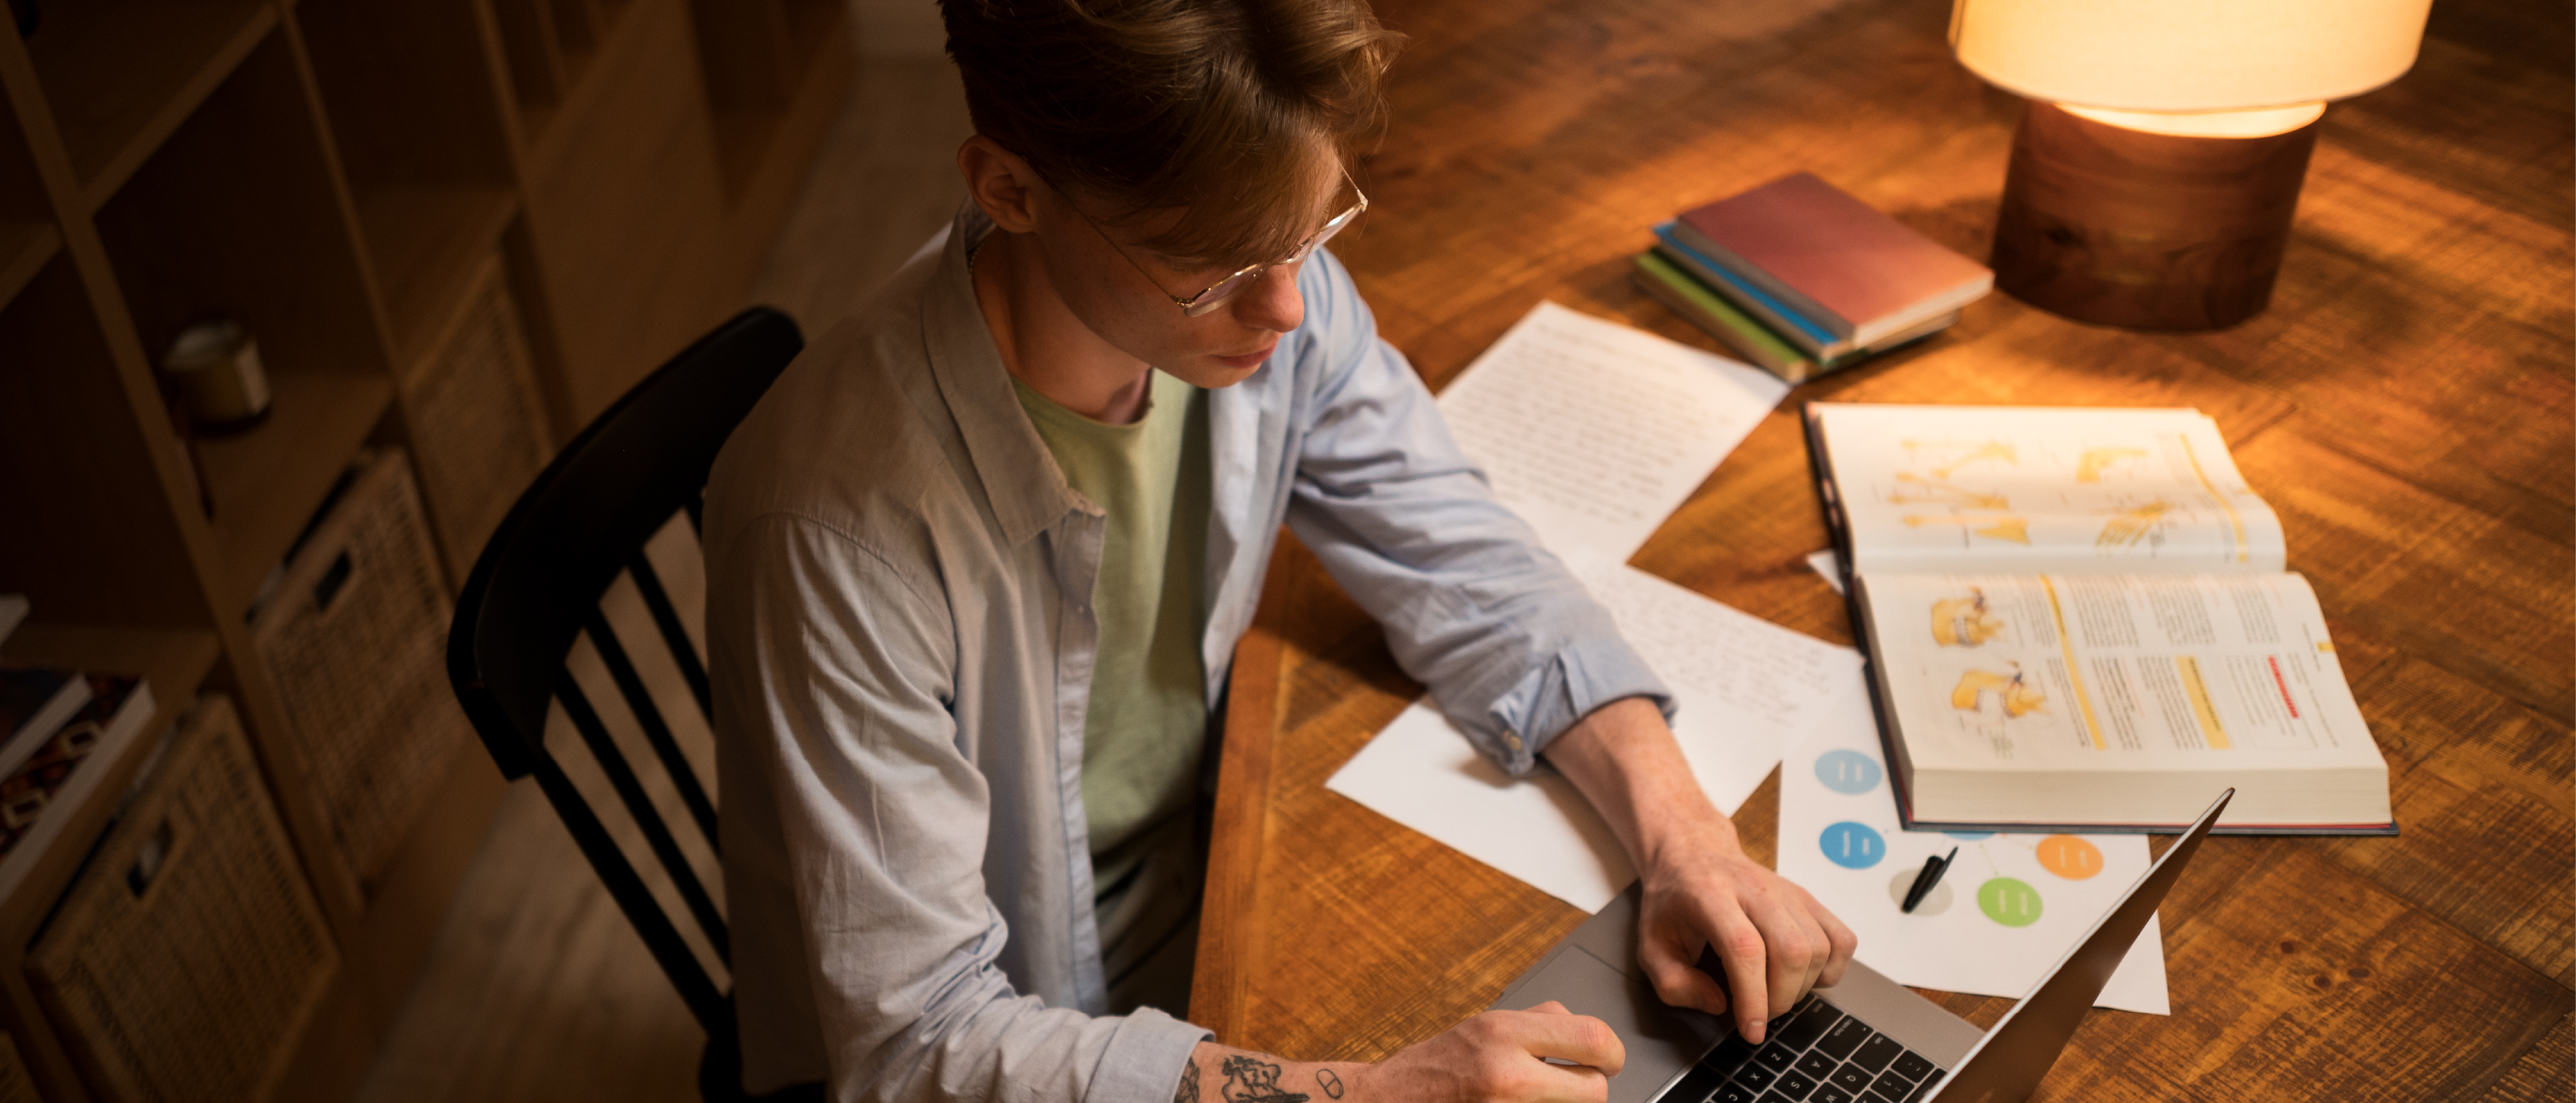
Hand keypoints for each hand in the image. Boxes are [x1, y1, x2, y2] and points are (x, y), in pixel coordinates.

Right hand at [1347, 1002, 1624, 1102]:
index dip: (1612, 1052)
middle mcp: (1507, 1074)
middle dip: (1592, 1089)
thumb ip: (1535, 1023)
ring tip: (1541, 1096)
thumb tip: (1583, 1032)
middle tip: (1579, 1085)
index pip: (1593, 1037)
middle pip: (1595, 1090)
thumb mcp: (1483, 1026)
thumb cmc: (1433, 1067)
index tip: (1608, 1058)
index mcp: (1503, 1033)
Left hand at [1633, 816, 1854, 1042]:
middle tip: (1758, 1013)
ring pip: (1819, 948)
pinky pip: (1841, 939)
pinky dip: (1831, 969)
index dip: (1753, 997)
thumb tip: (1719, 1005)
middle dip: (1780, 998)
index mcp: (1711, 896)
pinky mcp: (1808, 898)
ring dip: (1802, 987)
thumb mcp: (1650, 946)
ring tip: (1774, 993)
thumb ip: (1674, 984)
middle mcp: (1755, 889)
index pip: (1745, 948)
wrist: (1693, 854)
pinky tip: (1804, 976)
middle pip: (1791, 950)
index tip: (1750, 1030)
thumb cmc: (1673, 903)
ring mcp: (1787, 891)